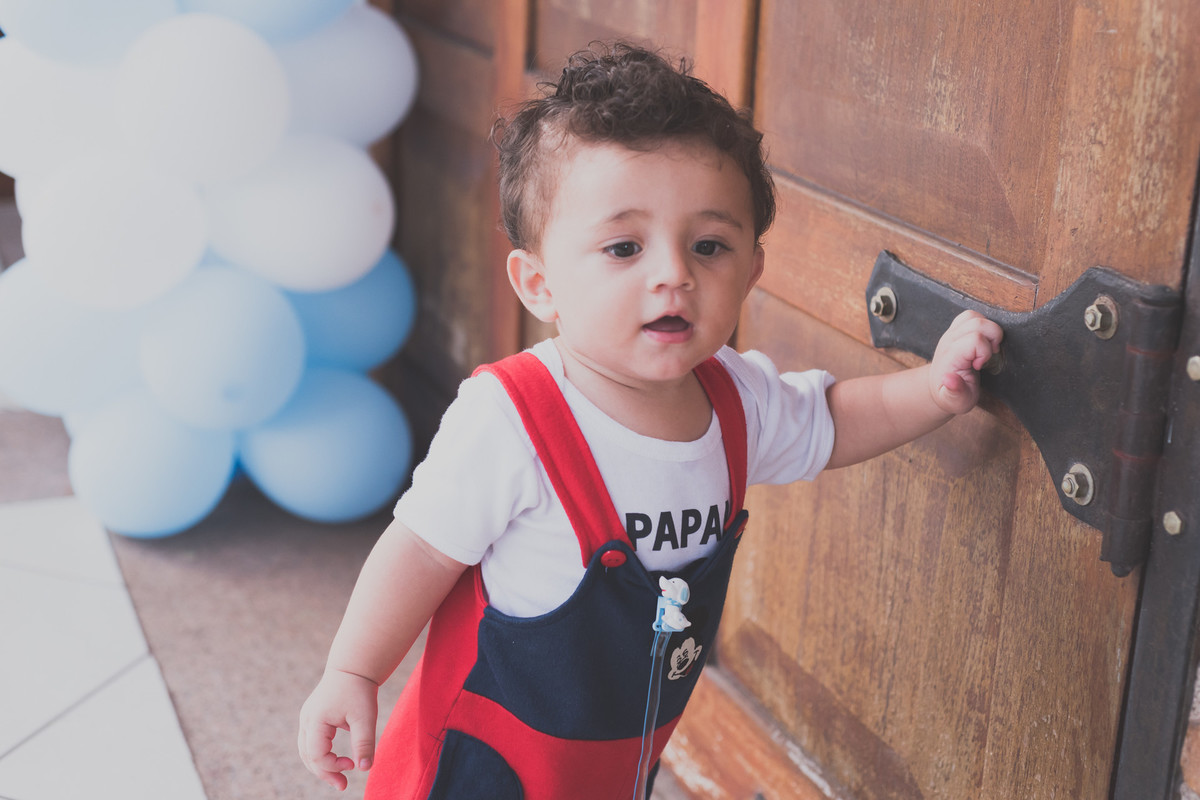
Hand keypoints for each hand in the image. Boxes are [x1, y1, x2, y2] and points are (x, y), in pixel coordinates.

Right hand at [298, 669, 379, 790]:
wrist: (353, 667)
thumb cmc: (359, 690)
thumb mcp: (365, 717)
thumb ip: (364, 743)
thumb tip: (365, 769)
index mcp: (315, 720)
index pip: (316, 755)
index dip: (333, 765)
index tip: (352, 765)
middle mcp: (306, 720)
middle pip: (308, 756)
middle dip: (324, 773)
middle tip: (342, 786)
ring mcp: (307, 718)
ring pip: (307, 751)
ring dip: (321, 766)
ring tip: (339, 779)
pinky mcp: (313, 717)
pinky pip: (311, 743)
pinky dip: (321, 755)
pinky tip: (337, 761)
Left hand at [928, 310, 1003, 414]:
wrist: (938, 388)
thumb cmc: (951, 396)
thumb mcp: (955, 401)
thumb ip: (955, 392)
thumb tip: (950, 380)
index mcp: (950, 357)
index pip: (974, 339)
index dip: (984, 352)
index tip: (979, 366)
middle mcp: (949, 341)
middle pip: (977, 322)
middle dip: (992, 337)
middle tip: (989, 355)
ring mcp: (951, 333)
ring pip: (973, 316)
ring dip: (987, 329)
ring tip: (987, 347)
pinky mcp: (955, 330)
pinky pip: (970, 316)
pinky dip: (982, 325)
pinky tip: (982, 341)